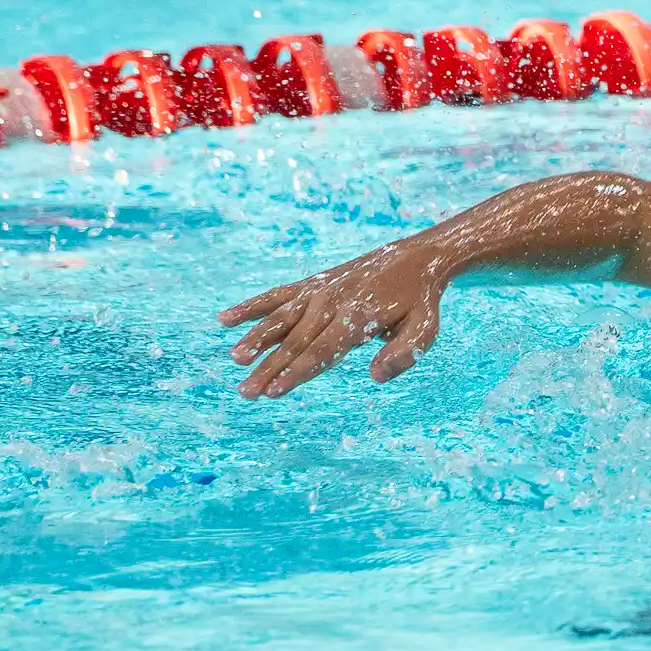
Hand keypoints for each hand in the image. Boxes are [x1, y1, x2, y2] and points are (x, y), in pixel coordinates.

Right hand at [218, 243, 446, 398]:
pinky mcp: (313, 283)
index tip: (274, 391)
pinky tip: (225, 319)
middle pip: (297, 341)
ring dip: (256, 338)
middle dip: (269, 367)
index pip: (322, 351)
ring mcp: (321, 291)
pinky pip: (278, 295)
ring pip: (281, 318)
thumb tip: (375, 377)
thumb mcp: (426, 329)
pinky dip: (252, 306)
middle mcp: (334, 302)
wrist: (416, 257)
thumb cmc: (420, 302)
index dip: (296, 372)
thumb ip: (404, 354)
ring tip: (235, 358)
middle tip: (246, 392)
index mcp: (359, 317)